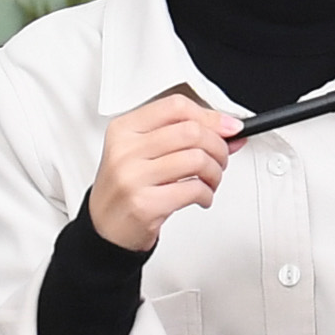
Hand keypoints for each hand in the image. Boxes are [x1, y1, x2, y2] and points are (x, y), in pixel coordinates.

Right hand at [85, 90, 235, 253]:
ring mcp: (133, 177)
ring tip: (211, 180)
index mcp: (124, 129)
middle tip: (220, 158)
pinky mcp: (144, 204)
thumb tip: (229, 130)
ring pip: (196, 159)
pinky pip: (193, 189)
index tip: (227, 127)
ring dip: (215, 172)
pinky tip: (201, 196)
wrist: (105, 228)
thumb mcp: (145, 154)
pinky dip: (207, 193)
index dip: (210, 116)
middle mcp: (125, 150)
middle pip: (191, 131)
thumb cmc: (126, 188)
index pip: (175, 106)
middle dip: (218, 146)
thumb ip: (183, 138)